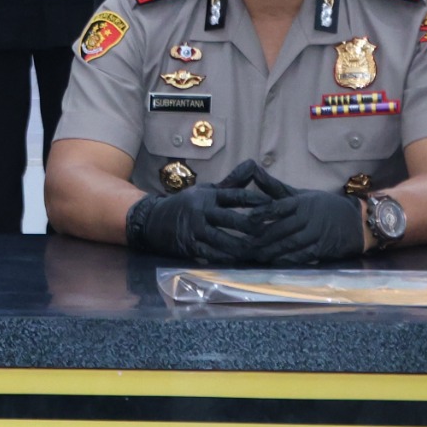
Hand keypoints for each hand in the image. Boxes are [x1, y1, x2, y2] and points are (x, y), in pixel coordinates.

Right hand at [126, 181, 272, 261]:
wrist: (152, 220)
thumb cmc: (185, 204)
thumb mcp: (206, 190)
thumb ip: (231, 183)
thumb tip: (253, 166)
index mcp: (208, 196)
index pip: (236, 196)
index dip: (256, 201)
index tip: (275, 206)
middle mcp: (202, 210)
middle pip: (232, 219)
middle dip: (253, 227)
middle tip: (272, 233)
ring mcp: (195, 229)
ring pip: (224, 239)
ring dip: (243, 246)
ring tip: (260, 251)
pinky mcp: (189, 245)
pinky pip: (211, 253)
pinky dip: (226, 257)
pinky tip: (239, 260)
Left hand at [227, 162, 363, 264]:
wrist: (356, 221)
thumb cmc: (321, 206)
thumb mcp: (299, 194)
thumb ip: (274, 187)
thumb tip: (252, 168)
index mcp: (301, 202)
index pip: (281, 206)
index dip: (265, 212)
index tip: (249, 218)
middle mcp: (309, 217)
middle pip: (283, 228)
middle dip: (263, 237)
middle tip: (245, 244)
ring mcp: (317, 233)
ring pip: (292, 243)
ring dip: (273, 250)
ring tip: (256, 255)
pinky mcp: (323, 248)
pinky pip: (305, 255)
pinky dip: (290, 259)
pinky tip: (276, 262)